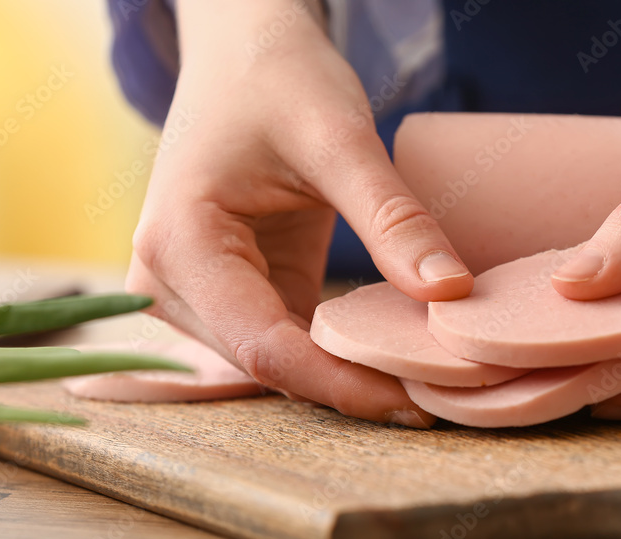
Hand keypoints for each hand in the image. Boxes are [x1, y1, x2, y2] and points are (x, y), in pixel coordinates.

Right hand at [127, 0, 472, 425]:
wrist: (242, 50)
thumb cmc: (277, 77)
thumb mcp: (340, 138)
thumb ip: (394, 218)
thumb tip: (450, 295)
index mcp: (180, 246)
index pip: (264, 348)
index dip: (342, 385)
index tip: (416, 406)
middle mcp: (169, 284)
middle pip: (267, 366)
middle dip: (351, 382)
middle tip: (440, 393)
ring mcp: (195, 293)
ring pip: (276, 364)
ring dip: (346, 372)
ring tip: (425, 377)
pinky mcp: (231, 291)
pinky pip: (284, 340)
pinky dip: (336, 350)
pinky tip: (392, 350)